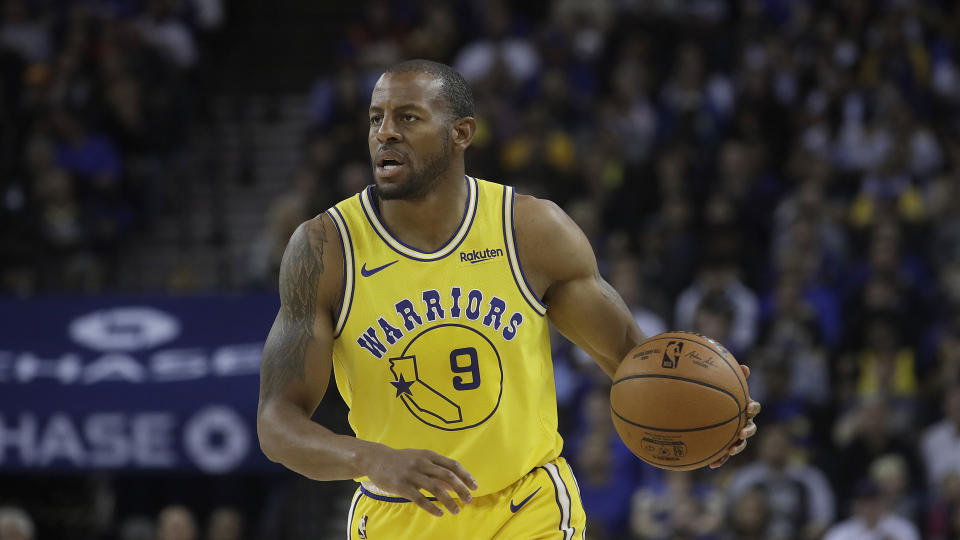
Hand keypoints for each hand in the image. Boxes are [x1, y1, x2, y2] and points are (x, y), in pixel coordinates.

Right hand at [363, 445, 478, 516]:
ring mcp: (412, 474)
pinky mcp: (402, 486)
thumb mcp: (420, 460)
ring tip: (456, 510)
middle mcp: (422, 463)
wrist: (376, 459)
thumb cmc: (402, 460)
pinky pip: (420, 498)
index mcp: (428, 455)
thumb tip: (455, 486)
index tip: (474, 487)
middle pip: (448, 476)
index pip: (452, 465)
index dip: (465, 476)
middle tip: (469, 500)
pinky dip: (432, 507)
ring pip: (436, 489)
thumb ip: (437, 470)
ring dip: (449, 501)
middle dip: (461, 489)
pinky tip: (439, 513)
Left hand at [709, 364, 760, 468]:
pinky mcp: (725, 446)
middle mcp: (743, 423)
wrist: (707, 412)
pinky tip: (712, 465)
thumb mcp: (724, 386)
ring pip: (740, 443)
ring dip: (737, 447)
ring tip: (731, 450)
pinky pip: (724, 454)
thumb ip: (732, 378)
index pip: (754, 407)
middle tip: (741, 432)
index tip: (747, 407)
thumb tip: (744, 367)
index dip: (753, 407)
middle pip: (751, 428)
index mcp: (744, 408)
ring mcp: (735, 436)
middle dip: (748, 431)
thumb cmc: (717, 396)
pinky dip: (720, 460)